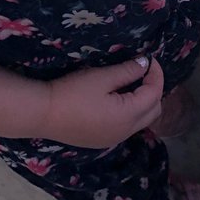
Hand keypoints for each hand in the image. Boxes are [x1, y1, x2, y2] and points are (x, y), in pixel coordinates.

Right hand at [37, 56, 164, 147]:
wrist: (43, 114)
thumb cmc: (72, 92)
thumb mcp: (102, 77)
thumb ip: (128, 71)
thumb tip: (146, 63)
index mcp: (128, 116)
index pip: (154, 94)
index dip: (156, 74)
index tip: (149, 58)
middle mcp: (125, 132)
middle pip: (154, 111)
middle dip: (154, 90)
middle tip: (143, 71)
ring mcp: (114, 139)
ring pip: (142, 121)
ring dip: (143, 102)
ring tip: (132, 83)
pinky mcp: (103, 141)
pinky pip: (128, 127)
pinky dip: (131, 112)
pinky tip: (119, 99)